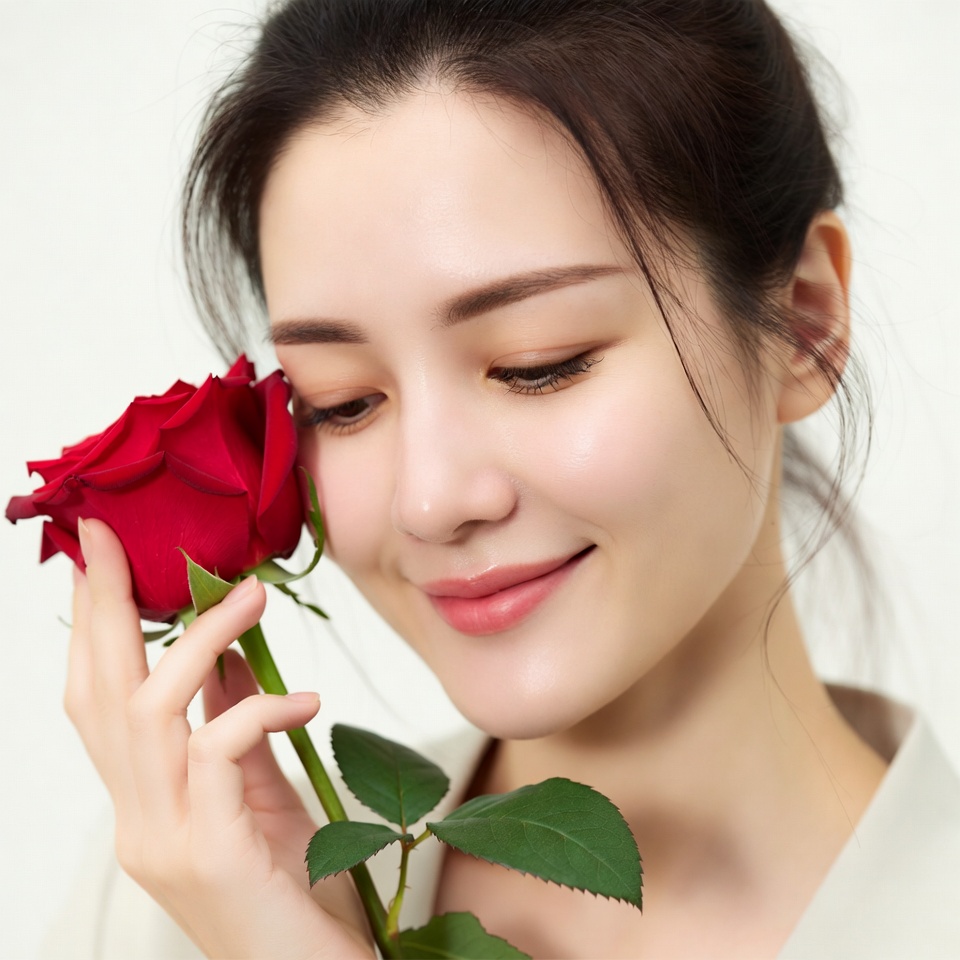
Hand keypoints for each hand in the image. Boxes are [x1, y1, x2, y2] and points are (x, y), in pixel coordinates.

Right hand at [65, 518, 373, 958]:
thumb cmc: (293, 889)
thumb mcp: (256, 793)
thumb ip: (233, 728)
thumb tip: (226, 653)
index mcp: (143, 805)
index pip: (94, 702)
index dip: (90, 627)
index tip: (99, 557)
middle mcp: (138, 824)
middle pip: (97, 697)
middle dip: (102, 610)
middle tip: (117, 541)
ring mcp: (167, 842)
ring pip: (148, 713)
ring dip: (198, 641)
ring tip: (251, 597)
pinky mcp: (212, 854)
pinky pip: (217, 752)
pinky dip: (256, 709)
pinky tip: (304, 701)